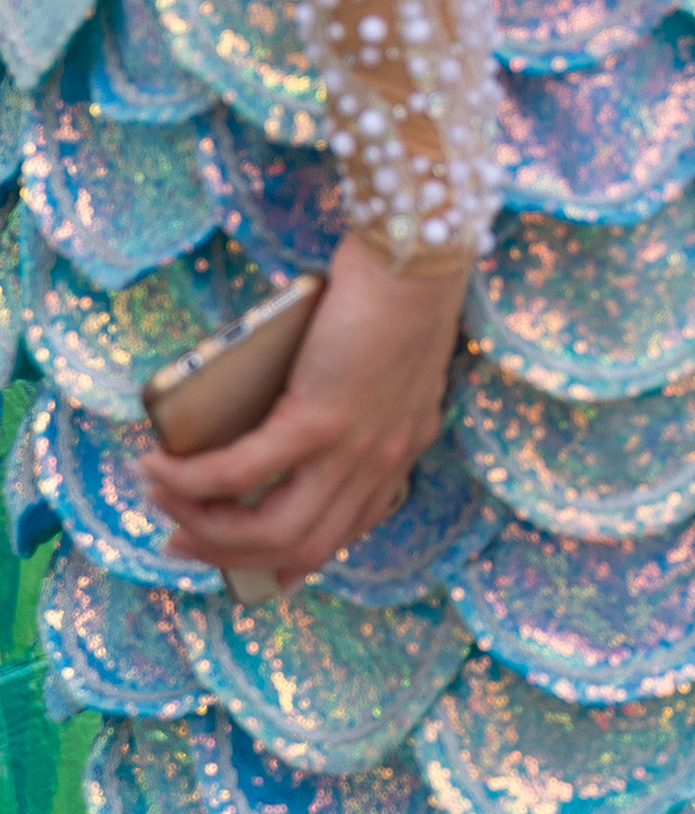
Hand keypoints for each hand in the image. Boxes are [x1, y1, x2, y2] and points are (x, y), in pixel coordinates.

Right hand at [146, 232, 469, 588]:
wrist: (416, 253)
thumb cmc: (398, 291)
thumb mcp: (391, 365)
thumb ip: (361, 399)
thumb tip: (289, 410)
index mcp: (400, 453)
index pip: (344, 532)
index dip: (290, 559)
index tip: (244, 560)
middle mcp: (381, 464)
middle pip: (299, 547)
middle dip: (228, 555)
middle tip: (179, 538)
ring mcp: (352, 449)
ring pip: (269, 530)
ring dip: (203, 526)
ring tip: (160, 498)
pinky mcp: (321, 420)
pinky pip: (241, 473)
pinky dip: (191, 480)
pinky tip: (159, 466)